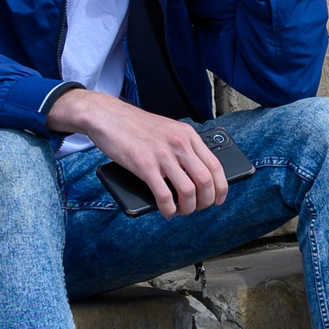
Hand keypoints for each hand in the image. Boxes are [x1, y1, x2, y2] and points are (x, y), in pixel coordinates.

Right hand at [50, 89, 227, 215]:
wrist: (107, 116)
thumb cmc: (135, 126)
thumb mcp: (168, 130)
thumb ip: (182, 147)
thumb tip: (194, 174)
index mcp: (188, 135)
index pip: (215, 165)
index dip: (221, 187)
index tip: (219, 198)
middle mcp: (179, 144)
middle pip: (206, 181)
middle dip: (206, 201)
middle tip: (199, 208)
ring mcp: (163, 155)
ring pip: (189, 191)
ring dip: (188, 208)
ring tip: (182, 211)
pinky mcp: (145, 166)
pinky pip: (164, 196)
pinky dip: (168, 209)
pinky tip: (166, 211)